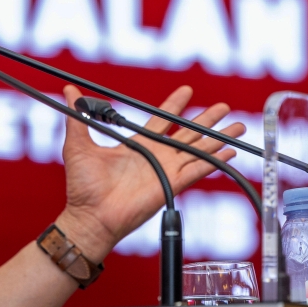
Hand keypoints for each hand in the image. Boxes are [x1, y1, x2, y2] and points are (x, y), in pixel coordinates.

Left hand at [55, 85, 245, 259]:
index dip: (174, 105)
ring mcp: (165, 170)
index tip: (187, 91)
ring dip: (218, 138)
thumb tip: (69, 91)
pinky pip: (197, 170)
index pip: (161, 120)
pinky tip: (230, 152)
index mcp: (136, 145)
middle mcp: (154, 156)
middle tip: (223, 106)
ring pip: (198, 149)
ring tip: (238, 125)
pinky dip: (214, 161)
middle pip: (186, 132)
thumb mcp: (78, 145)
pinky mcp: (170, 185)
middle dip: (205, 119)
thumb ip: (77, 117)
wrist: (89, 216)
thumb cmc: (82, 186)